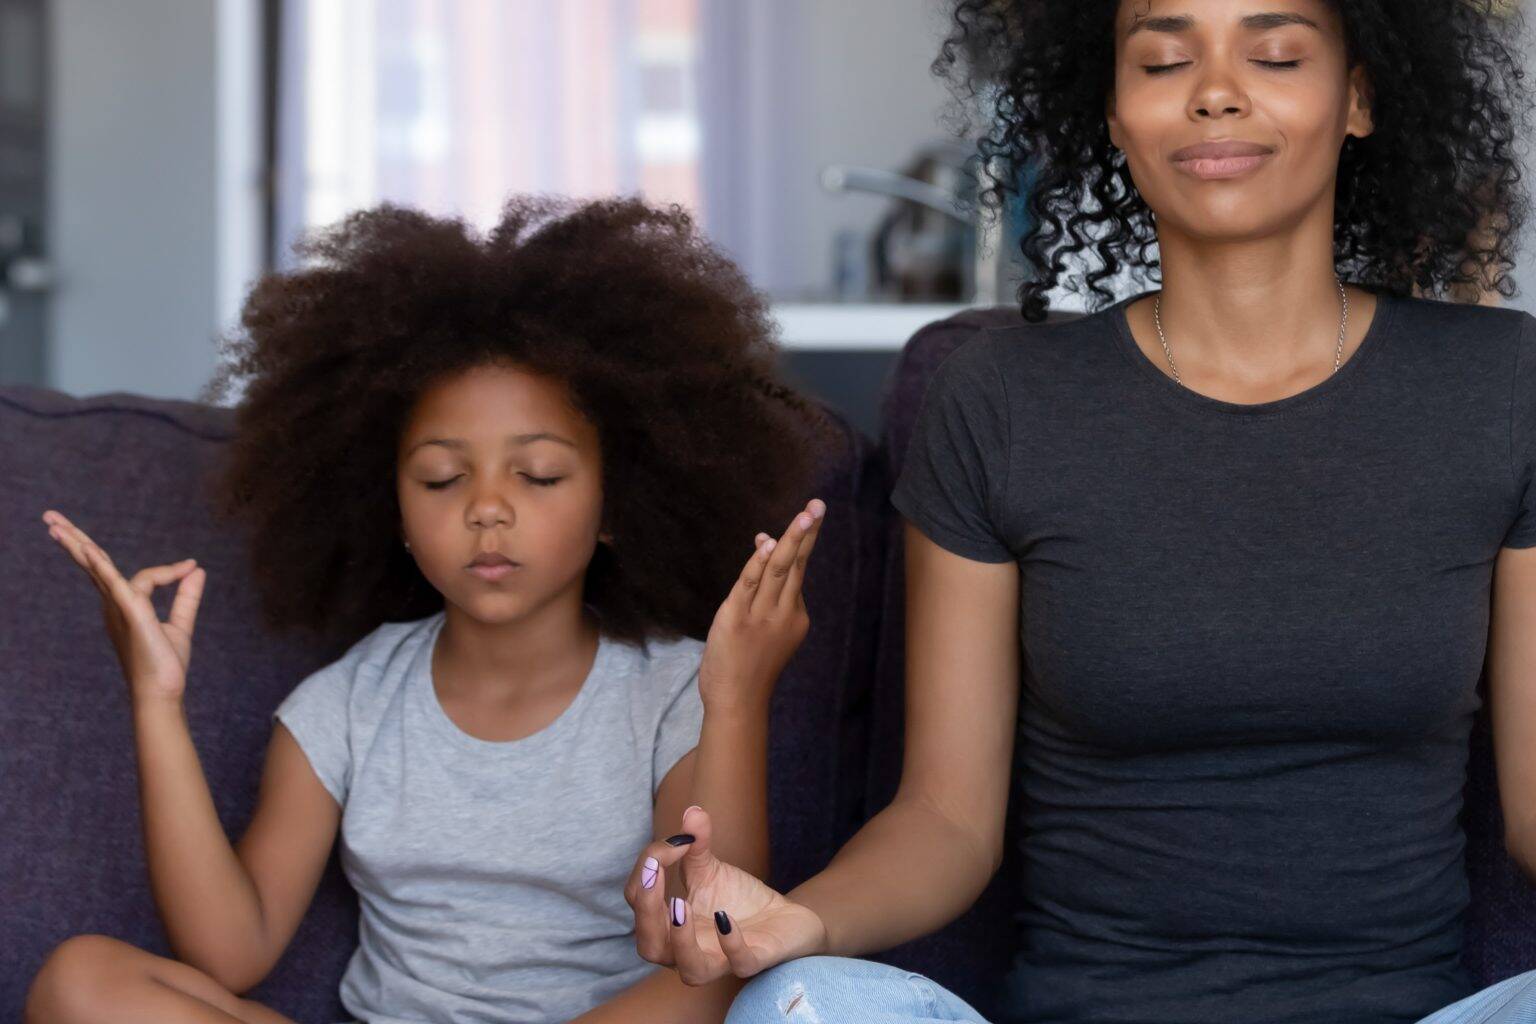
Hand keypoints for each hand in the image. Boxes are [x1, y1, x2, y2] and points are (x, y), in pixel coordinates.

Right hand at [41, 510, 206, 707]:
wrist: (163, 693)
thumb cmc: (165, 664)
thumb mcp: (180, 624)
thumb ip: (186, 596)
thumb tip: (196, 569)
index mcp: (124, 606)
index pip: (143, 575)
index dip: (170, 570)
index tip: (191, 567)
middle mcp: (114, 604)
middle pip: (92, 564)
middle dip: (73, 539)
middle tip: (50, 517)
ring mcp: (119, 607)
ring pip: (96, 567)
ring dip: (77, 543)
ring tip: (53, 523)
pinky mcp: (131, 613)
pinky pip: (115, 585)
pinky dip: (103, 567)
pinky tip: (90, 552)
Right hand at [624, 806, 828, 984]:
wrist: (784, 917)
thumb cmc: (737, 898)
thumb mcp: (711, 868)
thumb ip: (696, 844)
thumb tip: (692, 811)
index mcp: (668, 926)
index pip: (639, 902)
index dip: (646, 870)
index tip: (674, 841)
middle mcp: (687, 949)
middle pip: (650, 946)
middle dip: (646, 910)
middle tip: (653, 873)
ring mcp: (721, 960)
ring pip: (691, 970)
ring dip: (680, 939)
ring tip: (678, 905)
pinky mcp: (754, 960)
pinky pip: (739, 963)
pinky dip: (730, 943)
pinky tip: (725, 917)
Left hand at [698, 498, 824, 713]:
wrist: (737, 703)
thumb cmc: (748, 668)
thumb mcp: (762, 630)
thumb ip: (763, 592)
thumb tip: (764, 548)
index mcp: (795, 617)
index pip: (796, 572)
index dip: (796, 542)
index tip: (803, 517)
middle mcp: (783, 613)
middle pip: (797, 564)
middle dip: (807, 532)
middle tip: (819, 505)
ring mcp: (761, 616)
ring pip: (779, 569)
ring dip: (792, 539)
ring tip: (806, 515)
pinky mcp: (736, 619)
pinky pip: (750, 584)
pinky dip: (760, 562)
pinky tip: (769, 543)